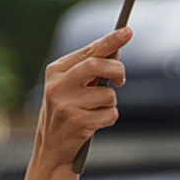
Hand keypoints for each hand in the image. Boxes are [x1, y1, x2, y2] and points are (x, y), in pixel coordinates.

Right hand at [36, 28, 130, 171]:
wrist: (52, 149)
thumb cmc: (66, 112)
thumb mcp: (70, 87)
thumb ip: (90, 69)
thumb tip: (117, 51)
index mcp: (56, 71)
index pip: (89, 51)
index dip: (111, 40)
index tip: (128, 31)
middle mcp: (58, 85)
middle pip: (97, 65)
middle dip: (117, 70)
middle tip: (122, 80)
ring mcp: (66, 104)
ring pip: (108, 94)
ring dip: (110, 103)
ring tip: (95, 110)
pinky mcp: (77, 122)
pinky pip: (110, 114)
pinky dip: (109, 117)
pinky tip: (95, 122)